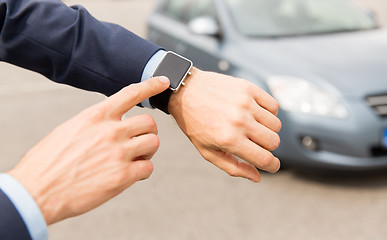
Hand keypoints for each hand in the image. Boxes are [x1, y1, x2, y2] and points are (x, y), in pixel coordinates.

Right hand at [8, 77, 169, 224]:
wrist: (37, 191)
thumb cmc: (49, 162)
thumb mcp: (70, 129)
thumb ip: (95, 124)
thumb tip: (112, 125)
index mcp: (96, 115)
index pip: (131, 93)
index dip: (151, 85)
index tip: (164, 81)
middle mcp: (110, 130)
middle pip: (149, 122)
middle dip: (147, 133)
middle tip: (139, 143)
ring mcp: (119, 152)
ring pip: (153, 143)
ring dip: (147, 151)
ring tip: (134, 159)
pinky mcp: (123, 175)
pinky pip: (148, 168)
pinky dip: (143, 171)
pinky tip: (131, 175)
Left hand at [169, 68, 280, 182]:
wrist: (186, 91)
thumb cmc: (195, 123)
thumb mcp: (207, 151)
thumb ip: (232, 167)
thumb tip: (257, 177)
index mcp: (229, 140)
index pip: (265, 159)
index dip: (273, 166)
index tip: (272, 165)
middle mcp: (239, 121)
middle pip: (273, 142)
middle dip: (267, 147)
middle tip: (254, 143)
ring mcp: (245, 103)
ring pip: (276, 125)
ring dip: (268, 130)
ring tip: (252, 127)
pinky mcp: (248, 88)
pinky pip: (273, 106)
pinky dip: (269, 112)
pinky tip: (255, 113)